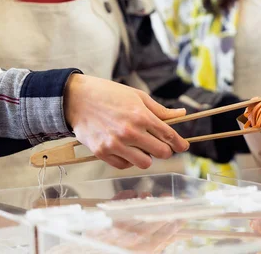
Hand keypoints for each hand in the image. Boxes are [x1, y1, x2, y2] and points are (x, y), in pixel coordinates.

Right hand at [64, 74, 188, 169]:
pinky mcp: (102, 153)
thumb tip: (182, 114)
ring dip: (147, 157)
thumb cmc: (109, 94)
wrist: (77, 99)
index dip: (179, 143)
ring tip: (142, 147)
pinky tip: (127, 150)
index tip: (183, 146)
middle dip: (165, 150)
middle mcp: (130, 132)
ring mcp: (115, 144)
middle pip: (161, 152)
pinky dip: (129, 161)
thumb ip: (160, 110)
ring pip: (145, 163)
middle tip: (162, 145)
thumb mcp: (137, 96)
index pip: (169, 136)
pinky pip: (124, 166)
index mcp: (141, 116)